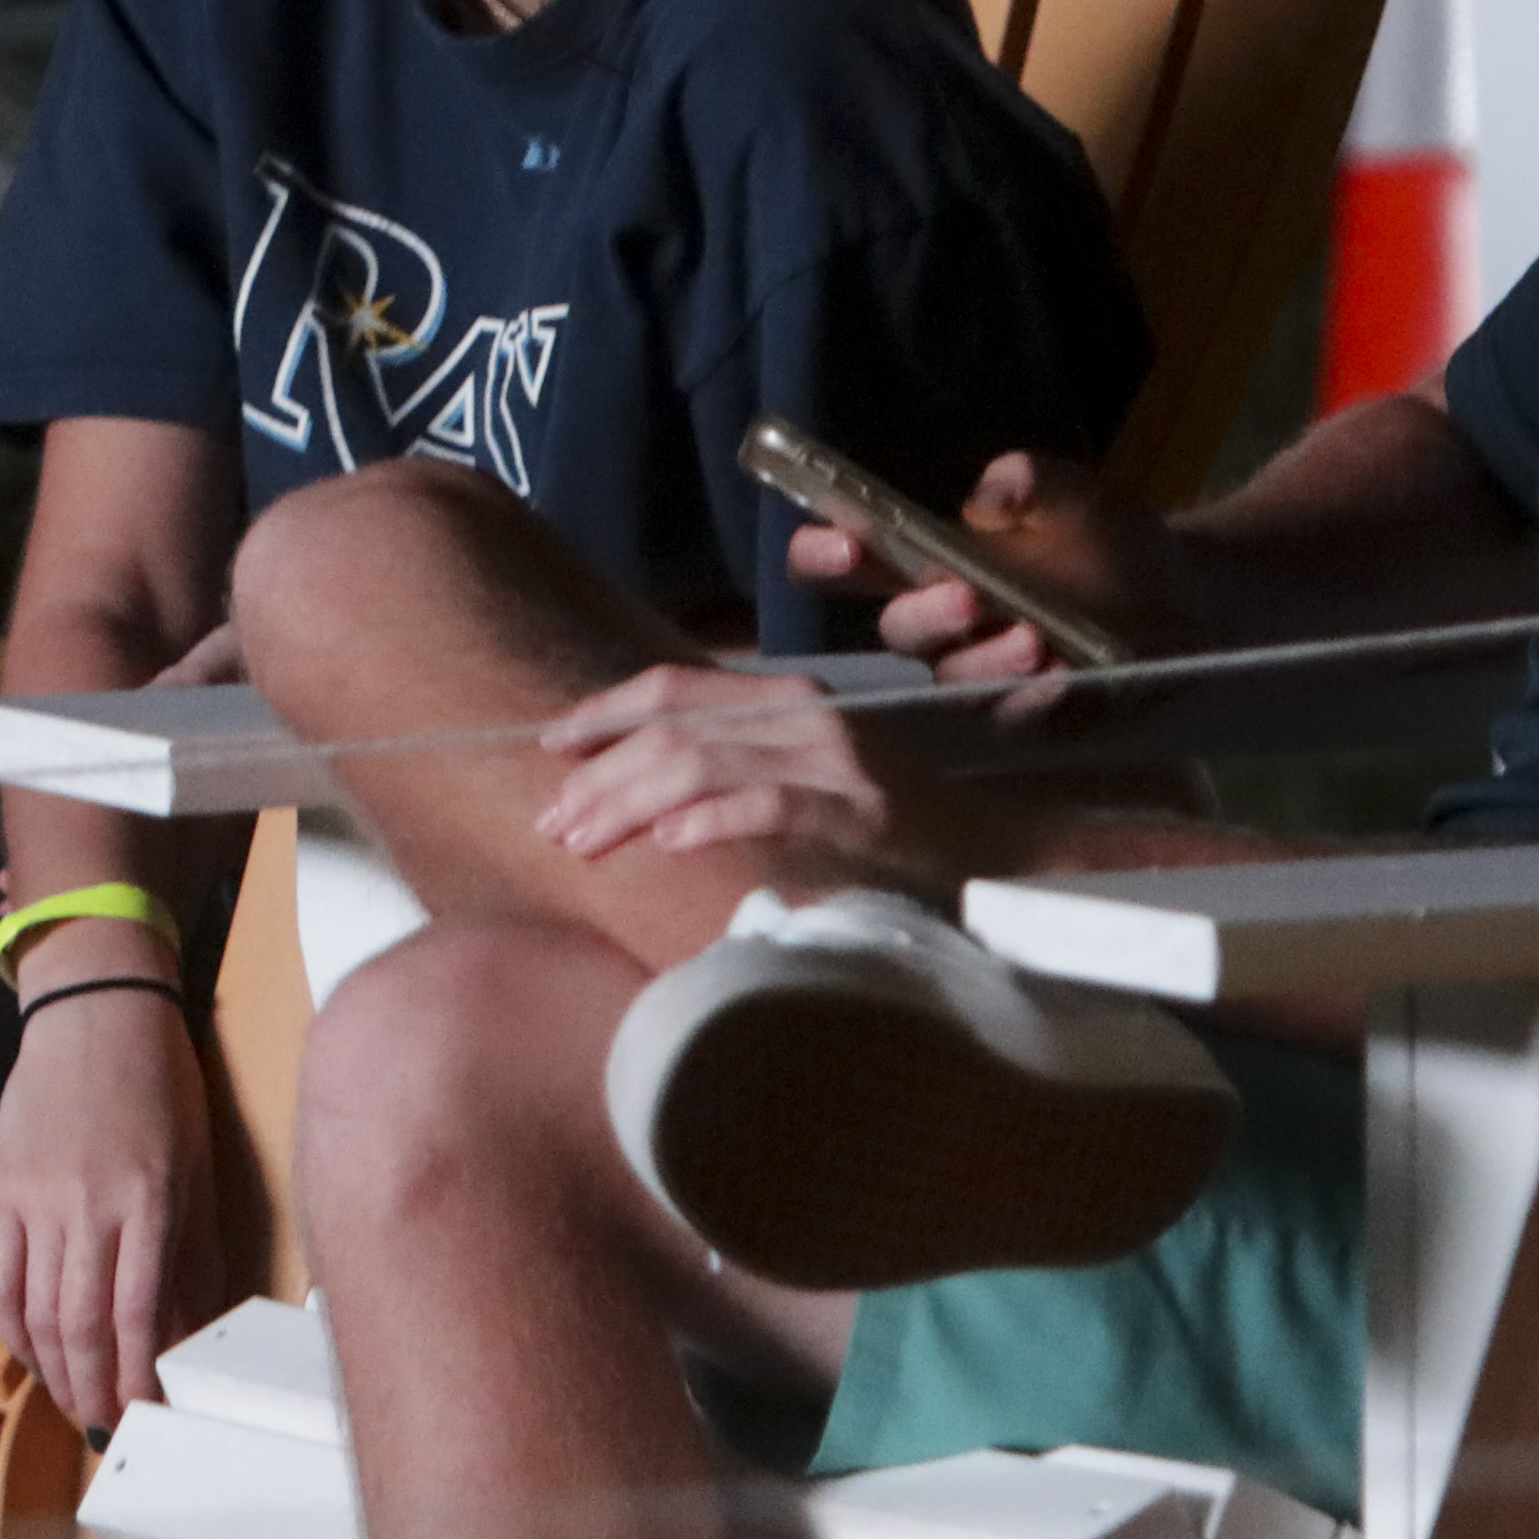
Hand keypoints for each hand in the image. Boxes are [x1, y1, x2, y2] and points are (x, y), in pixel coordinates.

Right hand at [0, 978, 220, 1437]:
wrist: (93, 1012)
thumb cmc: (159, 1085)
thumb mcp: (195, 1165)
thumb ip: (192, 1252)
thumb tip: (193, 1330)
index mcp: (147, 1201)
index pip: (135, 1314)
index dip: (134, 1377)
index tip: (143, 1412)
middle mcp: (88, 1206)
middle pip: (79, 1325)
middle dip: (92, 1389)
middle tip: (105, 1427)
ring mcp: (36, 1199)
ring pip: (36, 1310)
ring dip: (54, 1370)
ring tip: (74, 1403)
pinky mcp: (1, 1191)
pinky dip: (13, 1327)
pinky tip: (31, 1355)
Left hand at [529, 663, 934, 893]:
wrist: (991, 852)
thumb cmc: (883, 824)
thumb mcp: (801, 777)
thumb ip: (733, 765)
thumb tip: (636, 787)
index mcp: (783, 696)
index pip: (672, 686)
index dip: (602, 712)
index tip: (547, 746)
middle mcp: (803, 713)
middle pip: (672, 729)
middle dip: (599, 775)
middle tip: (552, 824)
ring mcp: (832, 760)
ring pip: (702, 762)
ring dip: (628, 803)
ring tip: (584, 841)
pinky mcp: (857, 811)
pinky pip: (766, 805)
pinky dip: (708, 821)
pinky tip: (665, 845)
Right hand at [783, 449, 1179, 695]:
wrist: (1181, 600)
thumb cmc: (1107, 542)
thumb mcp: (1077, 497)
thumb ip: (1033, 482)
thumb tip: (990, 495)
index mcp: (926, 562)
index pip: (845, 562)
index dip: (823, 555)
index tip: (844, 544)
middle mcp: (938, 624)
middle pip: (896, 630)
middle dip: (926, 614)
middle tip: (970, 596)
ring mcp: (976, 675)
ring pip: (949, 682)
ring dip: (986, 663)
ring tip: (1036, 639)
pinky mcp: (1020, 716)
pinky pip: (1007, 721)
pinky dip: (1031, 701)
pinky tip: (1063, 679)